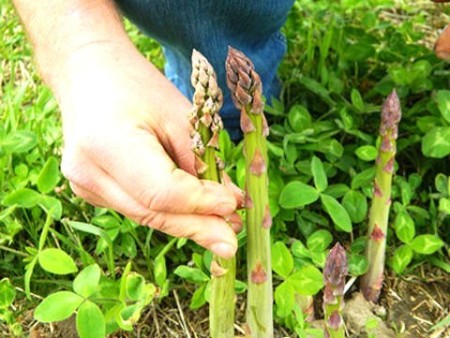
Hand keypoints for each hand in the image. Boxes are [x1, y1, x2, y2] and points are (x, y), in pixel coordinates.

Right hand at [57, 44, 242, 257]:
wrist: (90, 76)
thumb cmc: (138, 87)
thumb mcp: (179, 116)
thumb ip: (203, 162)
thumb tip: (231, 206)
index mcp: (107, 143)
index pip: (161, 192)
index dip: (201, 203)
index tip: (234, 205)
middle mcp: (88, 172)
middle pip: (152, 213)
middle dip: (197, 227)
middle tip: (232, 241)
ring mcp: (84, 186)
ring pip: (145, 216)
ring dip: (186, 223)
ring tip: (222, 227)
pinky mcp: (89, 191)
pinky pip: (137, 208)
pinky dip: (167, 211)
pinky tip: (192, 212)